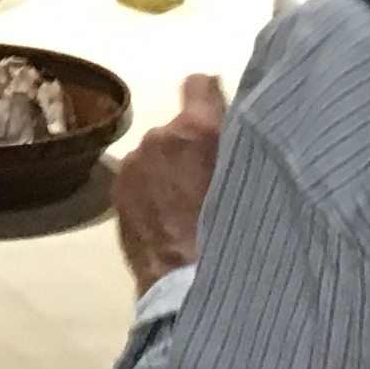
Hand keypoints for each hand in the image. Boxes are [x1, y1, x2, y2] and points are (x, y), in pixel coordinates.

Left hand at [115, 74, 226, 290]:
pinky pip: (138, 178)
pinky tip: (164, 217)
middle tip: (205, 180)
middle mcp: (159, 136)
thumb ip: (239, 146)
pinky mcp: (117, 190)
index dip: (208, 97)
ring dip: (167, 169)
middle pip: (177, 129)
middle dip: (188, 146)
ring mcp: (133, 163)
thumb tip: (232, 126)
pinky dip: (150, 189)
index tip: (215, 113)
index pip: (199, 85)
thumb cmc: (234, 231)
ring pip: (155, 156)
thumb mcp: (251, 181)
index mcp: (197, 129)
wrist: (189, 283)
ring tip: (183, 205)